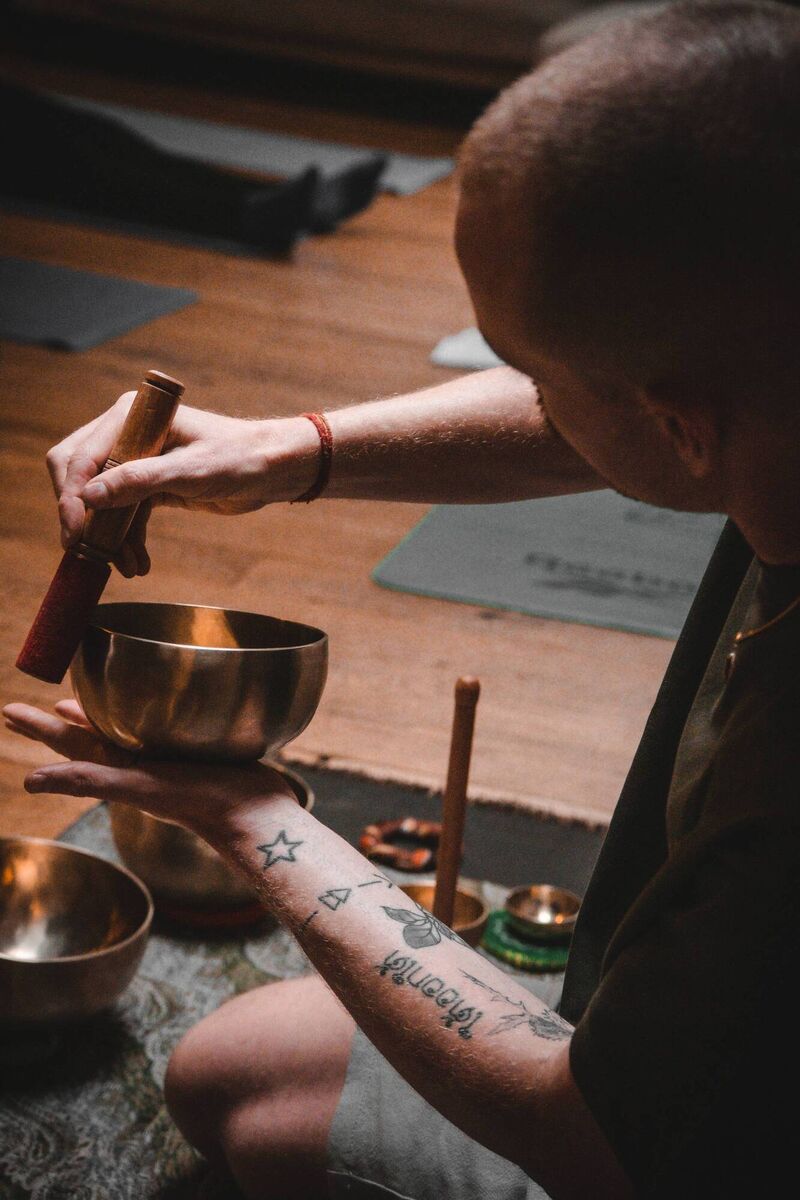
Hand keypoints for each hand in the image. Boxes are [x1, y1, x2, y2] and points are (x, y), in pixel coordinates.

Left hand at [3, 700, 294, 837]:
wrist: (257, 815)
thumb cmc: (200, 801)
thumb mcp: (140, 788)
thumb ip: (89, 780)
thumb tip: (29, 781)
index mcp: (121, 771)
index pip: (70, 744)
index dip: (40, 728)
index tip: (11, 711)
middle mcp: (139, 764)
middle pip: (88, 737)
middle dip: (59, 721)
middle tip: (29, 706)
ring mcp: (167, 759)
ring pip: (122, 733)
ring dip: (96, 718)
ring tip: (74, 703)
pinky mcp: (196, 751)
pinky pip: (161, 729)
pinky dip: (149, 716)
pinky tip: (158, 708)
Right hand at [47, 396, 318, 574]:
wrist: (273, 470)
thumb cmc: (239, 458)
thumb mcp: (190, 472)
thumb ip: (139, 481)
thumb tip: (88, 496)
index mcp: (132, 417)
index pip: (81, 455)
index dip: (71, 494)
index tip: (75, 531)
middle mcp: (127, 433)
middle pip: (80, 475)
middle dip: (82, 516)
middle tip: (87, 551)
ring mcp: (137, 459)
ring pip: (101, 501)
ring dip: (108, 535)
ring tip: (124, 565)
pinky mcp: (151, 484)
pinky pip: (124, 513)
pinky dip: (126, 538)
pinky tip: (136, 562)